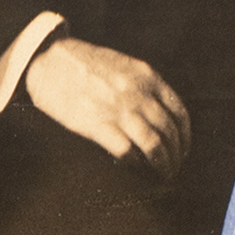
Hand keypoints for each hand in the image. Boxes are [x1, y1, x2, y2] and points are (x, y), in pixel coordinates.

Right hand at [25, 35, 190, 176]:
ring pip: (153, 144)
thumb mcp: (125, 65)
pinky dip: (135, 162)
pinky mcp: (97, 125)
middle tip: (174, 167)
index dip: (184, 136)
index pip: (179, 112)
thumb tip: (161, 113)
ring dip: (161, 163)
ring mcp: (118, 109)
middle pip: (169, 132)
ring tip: (162, 173)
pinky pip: (127, 151)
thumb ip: (145, 85)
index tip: (182, 149)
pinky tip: (134, 164)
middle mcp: (137, 93)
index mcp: (147, 77)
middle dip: (176, 154)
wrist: (49, 61)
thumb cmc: (86, 64)